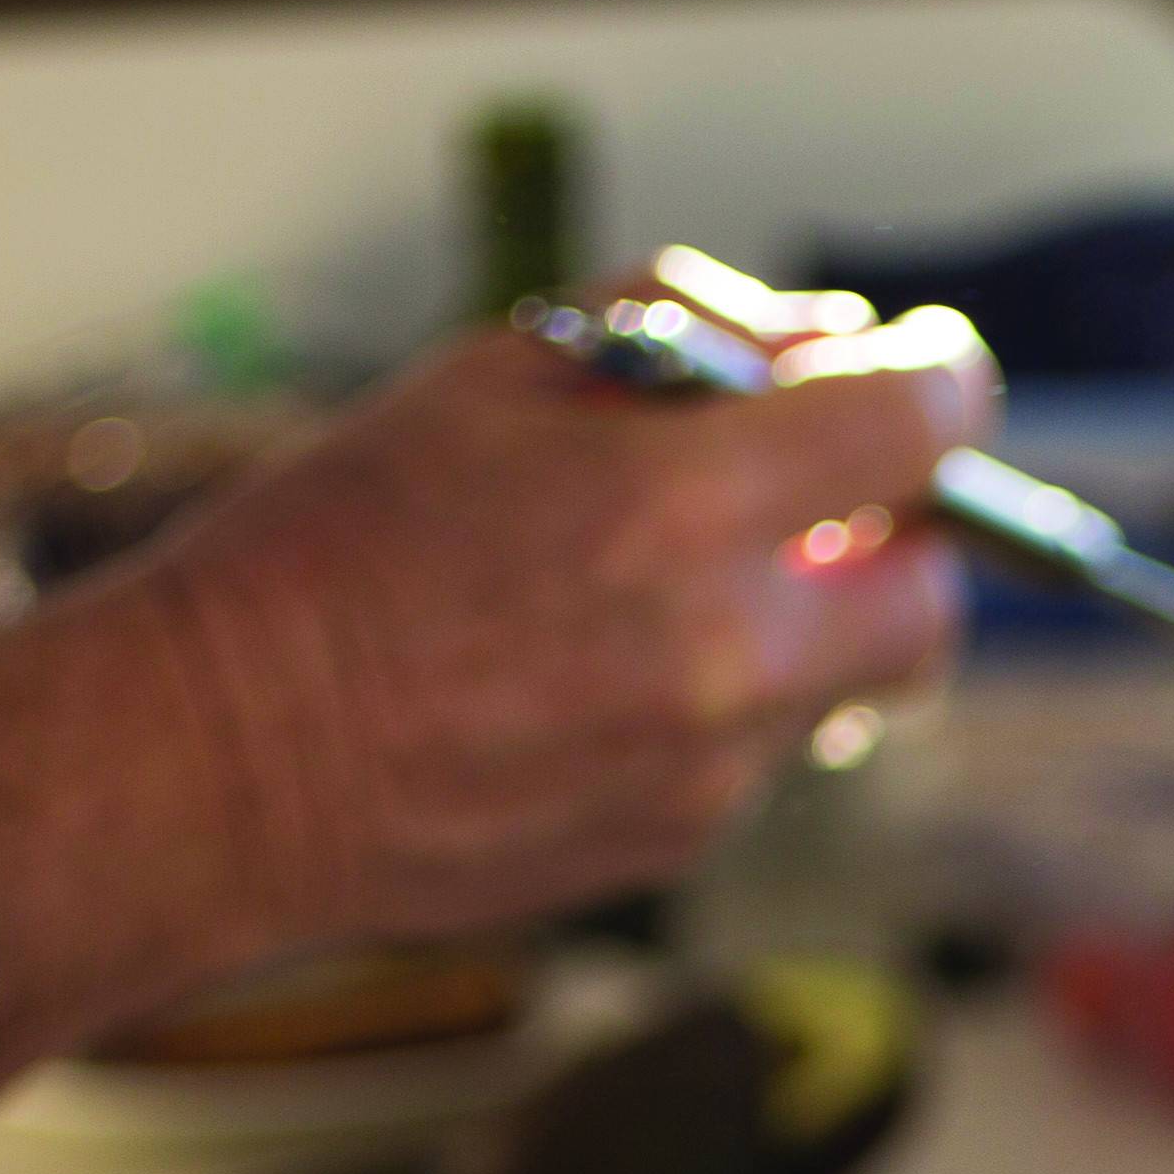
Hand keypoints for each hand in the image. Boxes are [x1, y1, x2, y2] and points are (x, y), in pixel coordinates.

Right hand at [0, 284, 998, 1083]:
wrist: (227, 758)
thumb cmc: (336, 543)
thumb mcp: (493, 376)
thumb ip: (679, 333)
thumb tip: (822, 340)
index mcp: (678, 502)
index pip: (911, 427)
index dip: (945, 383)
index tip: (936, 374)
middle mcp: (724, 648)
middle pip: (933, 597)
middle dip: (907, 541)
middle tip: (838, 506)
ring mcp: (712, 764)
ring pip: (855, 689)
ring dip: (815, 625)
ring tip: (693, 586)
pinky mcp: (681, 840)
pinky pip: (763, 755)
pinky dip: (728, 702)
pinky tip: (605, 675)